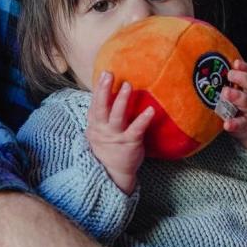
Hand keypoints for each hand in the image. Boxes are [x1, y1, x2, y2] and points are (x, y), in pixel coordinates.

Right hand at [86, 71, 155, 193]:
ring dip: (121, 100)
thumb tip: (108, 94)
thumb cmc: (108, 148)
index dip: (99, 89)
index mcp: (95, 125)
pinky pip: (136, 129)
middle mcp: (102, 129)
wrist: (113, 173)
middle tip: (109, 74)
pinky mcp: (129, 143)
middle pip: (101, 107)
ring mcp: (115, 136)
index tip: (104, 74)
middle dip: (104, 90)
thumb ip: (102, 115)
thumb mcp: (99, 131)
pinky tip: (150, 110)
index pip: (95, 104)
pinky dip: (143, 119)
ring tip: (128, 85)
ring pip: (116, 116)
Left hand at [221, 60, 246, 151]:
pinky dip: (234, 124)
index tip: (235, 63)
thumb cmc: (243, 102)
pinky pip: (242, 124)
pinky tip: (226, 124)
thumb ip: (232, 79)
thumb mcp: (243, 89)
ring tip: (226, 93)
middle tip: (229, 75)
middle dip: (241, 79)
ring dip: (237, 97)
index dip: (244, 67)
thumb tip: (210, 64)